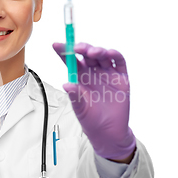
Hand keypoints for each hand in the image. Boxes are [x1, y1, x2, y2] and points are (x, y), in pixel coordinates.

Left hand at [53, 42, 135, 160]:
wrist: (108, 132)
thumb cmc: (91, 119)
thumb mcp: (80, 109)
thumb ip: (75, 96)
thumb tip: (67, 84)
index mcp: (80, 77)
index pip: (71, 61)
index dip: (64, 51)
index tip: (56, 45)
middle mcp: (93, 72)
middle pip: (87, 54)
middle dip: (82, 48)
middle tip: (77, 48)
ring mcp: (107, 73)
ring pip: (102, 56)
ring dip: (97, 50)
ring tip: (91, 52)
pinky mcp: (121, 78)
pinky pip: (119, 62)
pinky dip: (115, 55)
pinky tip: (109, 53)